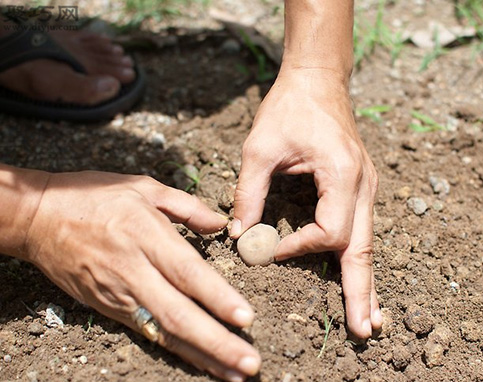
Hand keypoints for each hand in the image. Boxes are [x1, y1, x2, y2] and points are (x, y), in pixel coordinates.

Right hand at [23, 171, 260, 381]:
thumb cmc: (93, 197)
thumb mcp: (143, 187)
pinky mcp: (108, 309)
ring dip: (201, 355)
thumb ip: (188, 206)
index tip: (245, 318)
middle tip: (249, 363)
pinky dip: (177, 350)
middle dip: (216, 342)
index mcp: (145, 234)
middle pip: (177, 313)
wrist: (37, 218)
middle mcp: (133, 269)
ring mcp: (119, 294)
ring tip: (234, 374)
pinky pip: (148, 332)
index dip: (216, 297)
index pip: (186, 271)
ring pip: (164, 331)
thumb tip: (222, 224)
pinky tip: (202, 362)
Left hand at [232, 68, 381, 337]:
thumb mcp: (259, 147)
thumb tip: (238, 235)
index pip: (329, 231)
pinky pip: (361, 230)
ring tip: (369, 318)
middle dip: (362, 290)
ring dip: (365, 281)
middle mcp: (363, 184)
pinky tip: (358, 281)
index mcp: (342, 173)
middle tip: (365, 330)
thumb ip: (249, 193)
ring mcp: (366, 187)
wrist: (318, 80)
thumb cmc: (289, 107)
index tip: (269, 249)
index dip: (300, 248)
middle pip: (364, 249)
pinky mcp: (360, 188)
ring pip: (367, 243)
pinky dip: (358, 258)